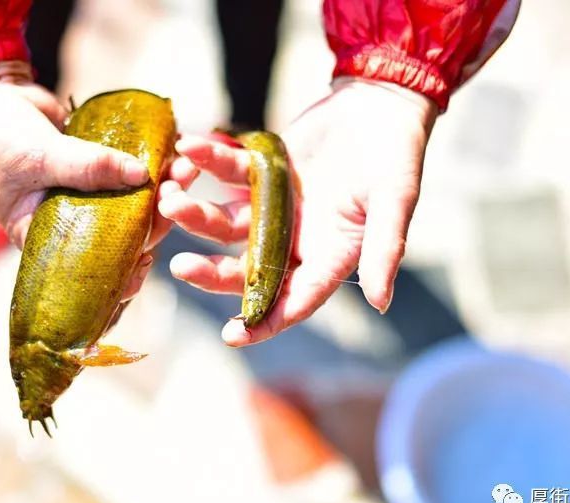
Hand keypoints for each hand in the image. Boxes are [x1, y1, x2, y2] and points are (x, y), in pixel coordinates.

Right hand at [0, 60, 170, 298]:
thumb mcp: (37, 158)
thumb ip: (87, 167)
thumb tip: (141, 175)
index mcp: (45, 239)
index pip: (88, 270)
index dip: (119, 274)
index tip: (147, 261)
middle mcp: (70, 223)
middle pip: (122, 235)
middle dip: (153, 221)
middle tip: (176, 198)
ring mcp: (88, 195)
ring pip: (133, 203)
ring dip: (162, 191)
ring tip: (184, 171)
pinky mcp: (100, 166)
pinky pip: (131, 172)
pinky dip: (155, 165)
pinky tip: (178, 155)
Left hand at [159, 79, 437, 345]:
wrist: (380, 100)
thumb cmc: (398, 154)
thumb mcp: (395, 201)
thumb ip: (385, 250)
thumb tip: (381, 303)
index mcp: (329, 255)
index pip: (295, 299)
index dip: (265, 321)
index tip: (231, 336)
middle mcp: (296, 238)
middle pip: (248, 267)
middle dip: (213, 272)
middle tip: (180, 266)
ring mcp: (274, 206)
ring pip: (227, 223)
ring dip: (197, 214)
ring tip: (171, 200)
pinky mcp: (260, 172)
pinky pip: (226, 173)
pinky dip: (207, 161)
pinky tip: (189, 148)